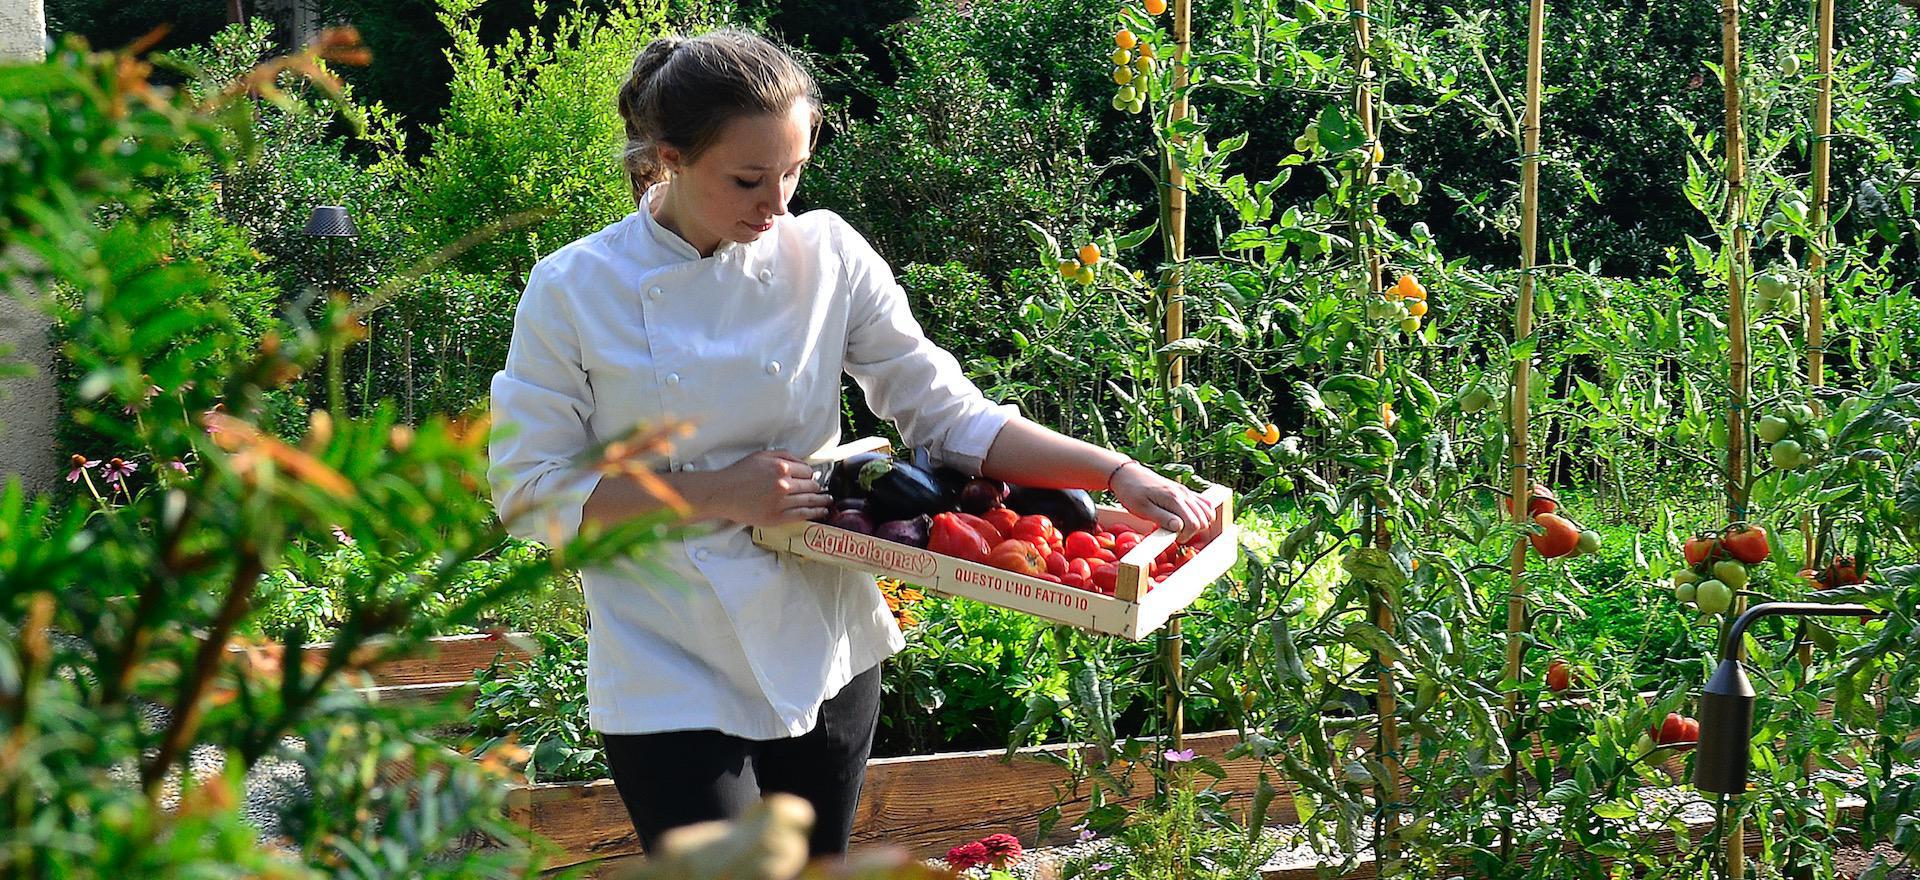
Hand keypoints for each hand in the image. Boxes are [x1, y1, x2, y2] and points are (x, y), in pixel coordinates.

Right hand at [700, 450, 833, 528]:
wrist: (723, 493)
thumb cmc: (740, 472)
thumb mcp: (762, 455)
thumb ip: (785, 455)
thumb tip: (803, 463)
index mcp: (782, 467)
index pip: (807, 471)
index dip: (810, 475)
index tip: (811, 478)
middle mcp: (784, 484)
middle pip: (811, 486)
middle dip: (817, 488)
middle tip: (822, 490)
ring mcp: (781, 502)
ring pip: (809, 501)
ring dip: (822, 501)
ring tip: (828, 501)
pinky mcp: (777, 517)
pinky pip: (801, 515)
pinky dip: (814, 513)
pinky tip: (821, 512)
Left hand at [1109, 462, 1216, 542]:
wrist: (1126, 473)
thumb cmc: (1131, 492)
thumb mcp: (1142, 509)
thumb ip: (1162, 518)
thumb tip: (1179, 528)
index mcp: (1173, 498)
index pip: (1193, 523)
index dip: (1186, 536)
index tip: (1173, 538)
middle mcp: (1183, 493)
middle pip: (1204, 518)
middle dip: (1193, 531)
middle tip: (1176, 534)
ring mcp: (1185, 491)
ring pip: (1207, 510)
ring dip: (1199, 522)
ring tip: (1182, 527)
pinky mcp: (1184, 490)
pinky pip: (1203, 502)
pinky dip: (1202, 513)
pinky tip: (1188, 518)